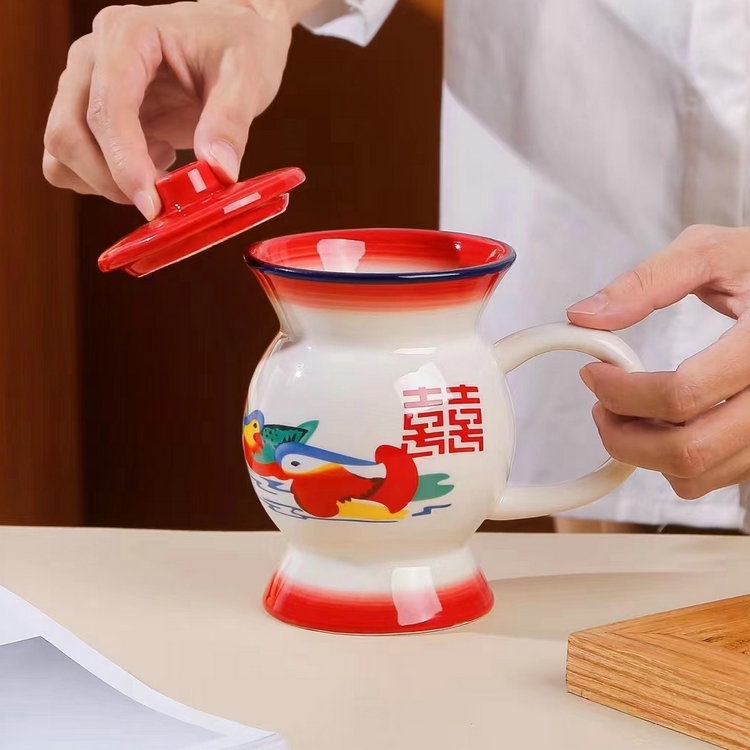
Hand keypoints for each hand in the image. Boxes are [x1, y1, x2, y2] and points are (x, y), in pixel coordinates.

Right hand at [42, 0, 304, 218]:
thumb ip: (231, 122)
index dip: (124, 163)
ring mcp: (85, 87)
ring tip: (163, 166)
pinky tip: (153, 161)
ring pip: (61, 153)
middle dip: (111, 181)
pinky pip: (72, 162)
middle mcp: (92, 58)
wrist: (234, 35)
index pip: (106, 108)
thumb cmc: (238, 44)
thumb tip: (218, 172)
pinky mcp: (91, 115)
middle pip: (67, 134)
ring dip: (105, 183)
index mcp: (126, 36)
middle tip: (163, 199)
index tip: (153, 204)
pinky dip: (104, 181)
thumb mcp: (248, 77)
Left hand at [567, 225, 749, 498]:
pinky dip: (674, 462)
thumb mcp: (709, 253)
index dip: (621, 392)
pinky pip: (715, 477)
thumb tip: (585, 316)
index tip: (593, 374)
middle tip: (600, 407)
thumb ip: (646, 282)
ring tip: (626, 414)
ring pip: (699, 475)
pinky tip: (662, 424)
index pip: (683, 393)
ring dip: (645, 454)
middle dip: (624, 436)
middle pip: (689, 450)